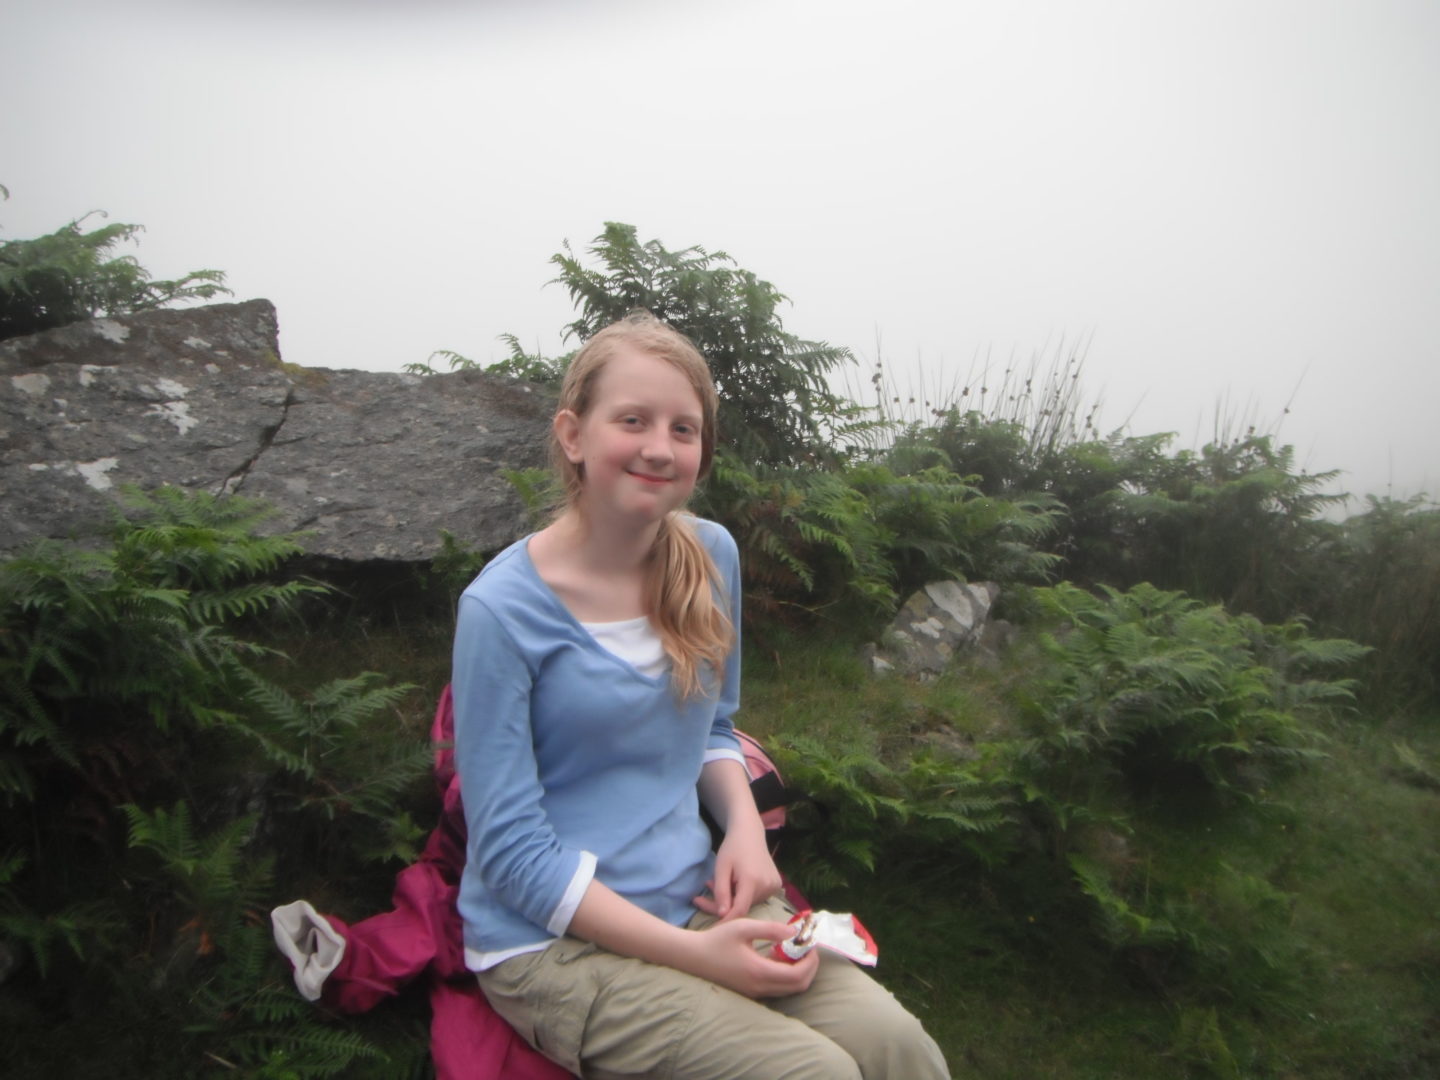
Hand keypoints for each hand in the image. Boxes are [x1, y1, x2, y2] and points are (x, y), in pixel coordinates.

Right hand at [684, 917, 819, 998]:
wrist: (693, 957)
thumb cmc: (716, 940)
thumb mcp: (744, 927)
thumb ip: (771, 929)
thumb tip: (794, 932)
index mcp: (759, 972)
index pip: (797, 975)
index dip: (810, 961)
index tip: (810, 944)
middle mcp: (759, 987)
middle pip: (797, 987)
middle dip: (809, 968)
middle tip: (807, 948)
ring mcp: (754, 993)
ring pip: (787, 989)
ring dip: (797, 972)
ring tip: (791, 950)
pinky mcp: (749, 992)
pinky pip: (776, 989)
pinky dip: (784, 976)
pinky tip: (775, 956)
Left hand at [693, 822, 782, 921]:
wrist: (750, 834)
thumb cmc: (732, 848)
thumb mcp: (721, 868)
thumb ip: (721, 892)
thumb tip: (722, 915)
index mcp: (752, 880)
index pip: (740, 910)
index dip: (726, 920)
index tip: (714, 928)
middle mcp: (767, 885)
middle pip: (743, 906)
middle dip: (724, 904)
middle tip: (705, 892)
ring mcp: (774, 886)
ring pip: (749, 903)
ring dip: (733, 898)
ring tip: (722, 882)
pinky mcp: (776, 885)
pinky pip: (757, 897)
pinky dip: (744, 894)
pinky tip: (737, 882)